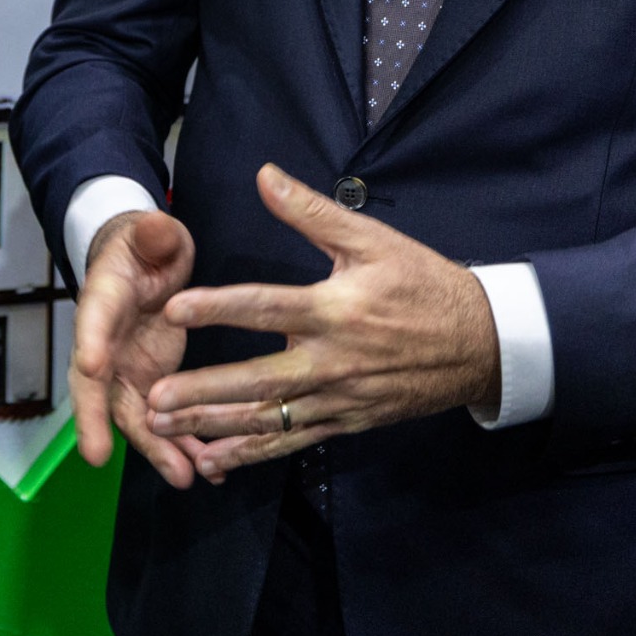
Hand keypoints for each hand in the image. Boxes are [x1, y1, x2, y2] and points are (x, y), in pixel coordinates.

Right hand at [70, 208, 202, 487]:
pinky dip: (183, 447)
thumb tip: (154, 224)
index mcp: (104, 300)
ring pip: (134, 415)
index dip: (90, 342)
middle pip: (96, 386)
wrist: (147, 268)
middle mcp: (107, 344)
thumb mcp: (151, 233)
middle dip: (97, 421)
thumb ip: (152, 234)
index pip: (91, 320)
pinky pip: (165, 421)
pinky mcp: (154, 385)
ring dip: (156, 448)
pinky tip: (209, 471)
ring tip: (182, 477)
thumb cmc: (145, 247)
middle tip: (97, 455)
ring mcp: (128, 370)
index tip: (92, 366)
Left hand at [145, 164, 499, 481]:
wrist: (482, 342)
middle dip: (204, 393)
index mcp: (336, 309)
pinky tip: (214, 460)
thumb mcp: (373, 239)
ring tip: (165, 430)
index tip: (173, 310)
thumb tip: (264, 175)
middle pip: (259, 381)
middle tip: (154, 399)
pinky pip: (294, 443)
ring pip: (270, 420)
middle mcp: (333, 360)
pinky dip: (254, 454)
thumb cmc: (423, 282)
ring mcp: (340, 398)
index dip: (219, 308)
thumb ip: (312, 212)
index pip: (267, 307)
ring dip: (216, 427)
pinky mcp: (348, 422)